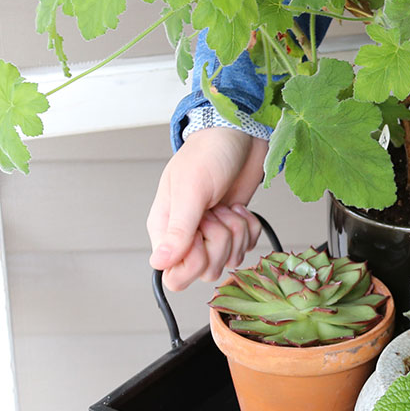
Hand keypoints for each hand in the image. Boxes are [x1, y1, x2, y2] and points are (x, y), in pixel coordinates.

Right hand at [146, 128, 267, 290]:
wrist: (239, 135)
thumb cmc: (209, 155)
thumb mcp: (192, 190)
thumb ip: (178, 229)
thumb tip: (160, 263)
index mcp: (165, 228)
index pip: (174, 274)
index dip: (194, 262)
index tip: (202, 234)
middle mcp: (187, 235)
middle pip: (206, 271)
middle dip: (221, 243)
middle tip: (217, 213)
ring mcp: (212, 233)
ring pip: (229, 260)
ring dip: (237, 232)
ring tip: (228, 206)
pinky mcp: (234, 228)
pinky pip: (247, 247)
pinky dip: (249, 227)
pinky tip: (240, 207)